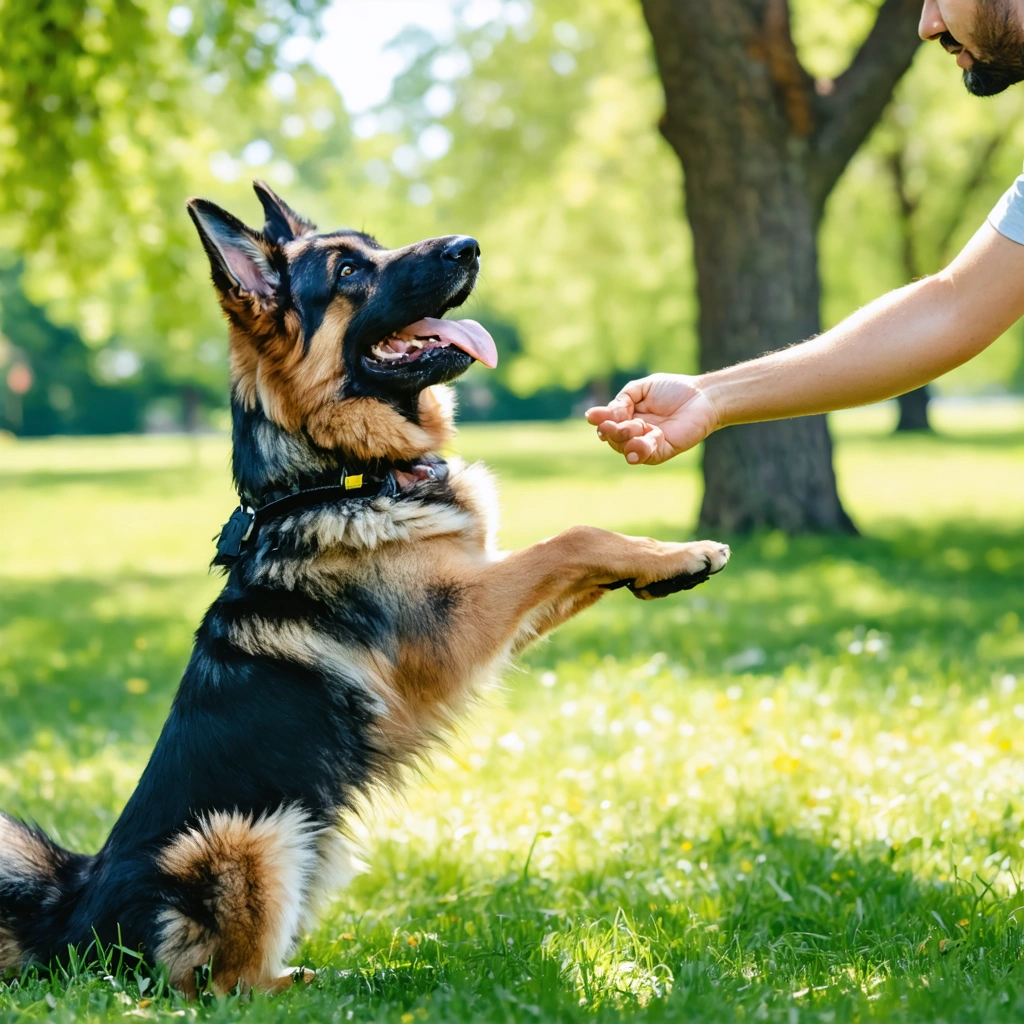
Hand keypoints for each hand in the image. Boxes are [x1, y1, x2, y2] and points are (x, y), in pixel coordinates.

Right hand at [585, 374, 720, 464]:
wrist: (702, 397)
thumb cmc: (674, 389)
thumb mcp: (642, 387)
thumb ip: (624, 399)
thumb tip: (610, 415)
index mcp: (628, 416)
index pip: (607, 423)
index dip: (599, 421)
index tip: (593, 416)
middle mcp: (635, 432)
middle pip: (613, 438)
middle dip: (611, 431)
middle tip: (615, 423)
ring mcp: (647, 443)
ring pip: (625, 449)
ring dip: (624, 439)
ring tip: (636, 427)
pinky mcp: (661, 451)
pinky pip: (645, 456)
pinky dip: (641, 449)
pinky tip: (644, 439)